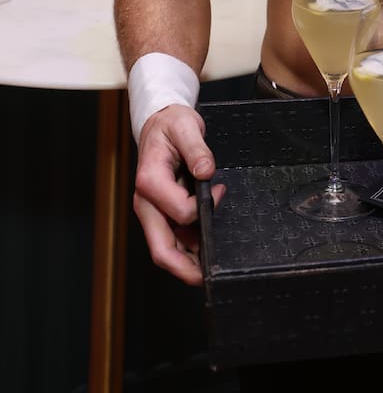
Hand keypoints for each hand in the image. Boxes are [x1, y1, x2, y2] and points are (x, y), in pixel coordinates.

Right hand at [132, 103, 224, 285]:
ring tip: (209, 270)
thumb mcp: (185, 127)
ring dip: (186, 263)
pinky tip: (201, 252)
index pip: (179, 212)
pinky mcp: (159, 212)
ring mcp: (151, 210)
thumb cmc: (171, 125)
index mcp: (149, 181)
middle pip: (161, 247)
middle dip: (184, 268)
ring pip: (164, 249)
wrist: (160, 123)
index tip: (218, 191)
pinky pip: (170, 238)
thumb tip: (206, 171)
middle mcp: (146, 201)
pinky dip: (185, 250)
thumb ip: (197, 149)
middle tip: (208, 278)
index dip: (204, 208)